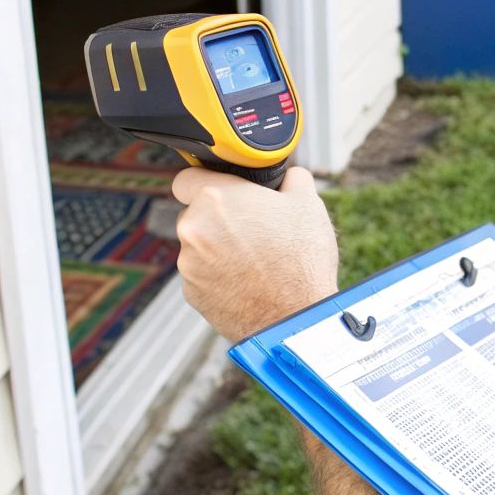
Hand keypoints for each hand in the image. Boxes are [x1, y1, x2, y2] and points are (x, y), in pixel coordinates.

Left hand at [171, 166, 339, 340]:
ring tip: (254, 260)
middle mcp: (192, 229)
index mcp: (215, 199)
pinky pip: (201, 275)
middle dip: (218, 219)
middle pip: (195, 214)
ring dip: (218, 249)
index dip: (206, 181)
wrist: (296, 319)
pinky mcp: (191, 294)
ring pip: (198, 246)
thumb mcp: (308, 203)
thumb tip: (290, 176)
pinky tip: (247, 282)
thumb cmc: (301, 260)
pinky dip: (218, 276)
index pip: (187, 178)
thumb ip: (291, 179)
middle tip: (251, 228)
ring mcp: (189, 264)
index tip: (222, 190)